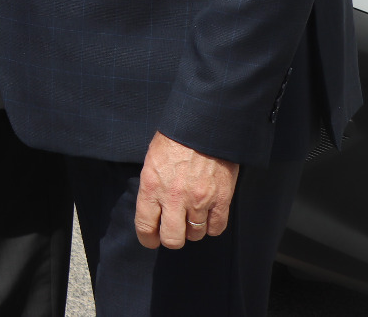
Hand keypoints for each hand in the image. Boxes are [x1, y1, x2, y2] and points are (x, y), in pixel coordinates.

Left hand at [134, 131, 239, 248]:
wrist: (204, 126)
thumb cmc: (174, 140)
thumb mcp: (151, 161)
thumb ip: (151, 187)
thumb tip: (152, 210)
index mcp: (152, 187)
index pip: (145, 226)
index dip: (148, 239)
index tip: (151, 240)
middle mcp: (174, 198)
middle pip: (172, 239)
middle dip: (171, 239)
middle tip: (173, 232)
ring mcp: (199, 200)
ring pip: (195, 235)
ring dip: (192, 231)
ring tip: (191, 218)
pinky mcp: (221, 199)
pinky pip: (216, 228)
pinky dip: (212, 227)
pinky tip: (208, 217)